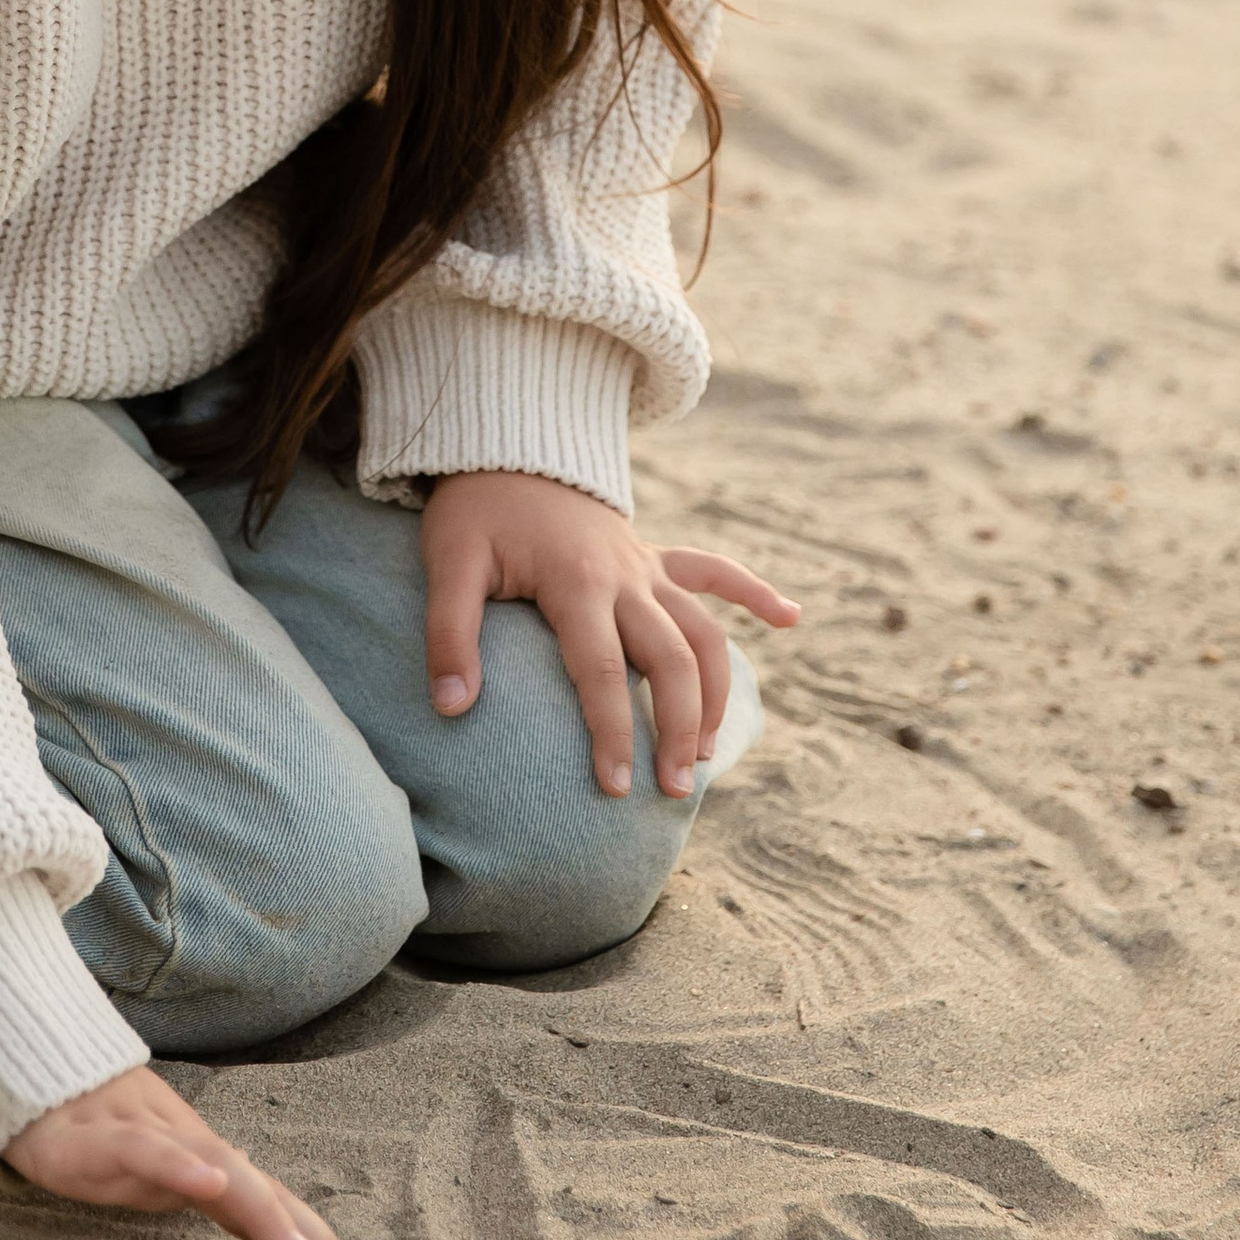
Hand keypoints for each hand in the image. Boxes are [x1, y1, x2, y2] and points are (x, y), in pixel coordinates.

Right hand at [3, 1062, 384, 1239]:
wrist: (31, 1074)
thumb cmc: (101, 1134)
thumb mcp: (160, 1178)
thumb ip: (209, 1199)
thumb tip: (267, 1234)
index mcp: (211, 1165)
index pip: (280, 1209)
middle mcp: (195, 1147)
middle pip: (267, 1195)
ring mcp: (152, 1137)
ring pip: (219, 1172)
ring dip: (265, 1214)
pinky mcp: (100, 1137)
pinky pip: (145, 1149)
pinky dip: (180, 1165)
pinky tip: (209, 1183)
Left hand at [420, 468, 800, 797]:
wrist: (504, 449)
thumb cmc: (473, 514)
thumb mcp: (447, 564)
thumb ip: (449, 635)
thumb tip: (452, 708)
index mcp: (577, 582)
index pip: (604, 671)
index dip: (612, 733)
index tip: (617, 789)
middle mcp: (626, 576)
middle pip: (671, 660)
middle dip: (678, 727)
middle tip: (675, 790)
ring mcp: (647, 565)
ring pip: (704, 631)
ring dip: (715, 692)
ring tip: (706, 754)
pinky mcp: (656, 556)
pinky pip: (716, 570)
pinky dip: (755, 591)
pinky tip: (792, 618)